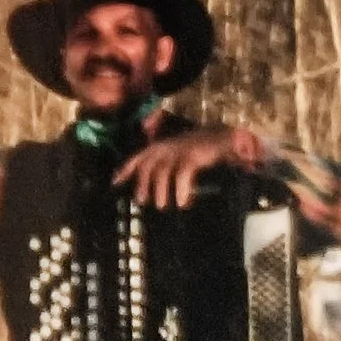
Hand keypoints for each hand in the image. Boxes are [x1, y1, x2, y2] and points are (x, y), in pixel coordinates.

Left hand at [113, 125, 252, 209]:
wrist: (225, 134)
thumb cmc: (202, 148)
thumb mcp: (180, 154)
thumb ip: (168, 168)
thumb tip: (156, 190)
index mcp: (162, 146)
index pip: (139, 157)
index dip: (126, 169)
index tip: (115, 182)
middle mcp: (167, 146)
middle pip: (147, 164)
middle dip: (142, 183)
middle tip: (142, 201)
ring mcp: (180, 150)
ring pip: (162, 170)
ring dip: (160, 190)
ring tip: (162, 205)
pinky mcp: (193, 155)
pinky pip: (182, 174)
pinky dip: (181, 189)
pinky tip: (182, 203)